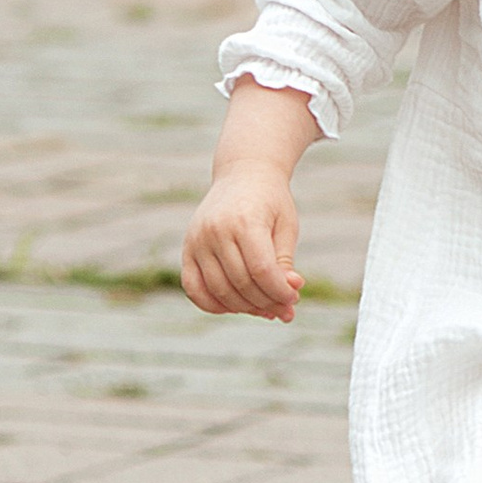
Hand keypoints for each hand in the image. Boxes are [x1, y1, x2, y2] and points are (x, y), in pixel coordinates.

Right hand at [182, 161, 302, 319]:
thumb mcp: (286, 226)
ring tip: (265, 309)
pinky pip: (193, 288)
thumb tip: (290, 294)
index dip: (279, 292)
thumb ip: (284, 261)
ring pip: (219, 290)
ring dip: (244, 307)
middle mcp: (217, 230)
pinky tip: (235, 307)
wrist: (243, 173)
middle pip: (242, 283)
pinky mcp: (188, 248)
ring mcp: (198, 239)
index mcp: (246, 220)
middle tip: (283, 309)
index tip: (293, 299)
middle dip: (266, 302)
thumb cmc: (271, 201)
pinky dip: (212, 304)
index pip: (262, 270)